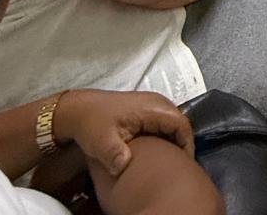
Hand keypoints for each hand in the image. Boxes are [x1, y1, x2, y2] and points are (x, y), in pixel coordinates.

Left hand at [54, 89, 193, 177]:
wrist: (79, 110)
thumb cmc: (92, 123)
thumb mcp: (101, 141)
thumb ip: (114, 153)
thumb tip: (124, 164)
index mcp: (151, 108)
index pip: (181, 124)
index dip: (187, 144)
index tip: (184, 163)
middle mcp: (156, 102)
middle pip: (180, 122)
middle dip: (182, 143)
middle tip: (179, 164)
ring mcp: (151, 104)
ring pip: (173, 122)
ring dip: (174, 139)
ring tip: (171, 159)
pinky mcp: (146, 109)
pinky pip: (164, 122)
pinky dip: (166, 136)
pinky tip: (158, 150)